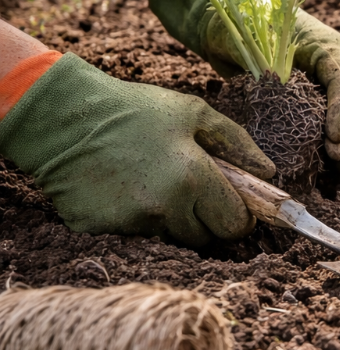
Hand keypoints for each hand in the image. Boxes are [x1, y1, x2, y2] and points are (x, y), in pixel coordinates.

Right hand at [0, 53, 274, 245]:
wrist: (61, 116)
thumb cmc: (133, 109)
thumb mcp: (193, 112)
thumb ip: (237, 143)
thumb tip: (269, 173)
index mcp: (193, 178)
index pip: (235, 224)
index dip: (239, 217)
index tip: (233, 205)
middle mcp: (164, 207)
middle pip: (205, 238)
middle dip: (207, 219)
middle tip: (192, 191)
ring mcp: (129, 223)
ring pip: (172, 240)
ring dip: (174, 222)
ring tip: (156, 185)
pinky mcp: (99, 231)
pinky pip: (135, 238)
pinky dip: (138, 222)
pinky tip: (126, 191)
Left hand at [150, 0, 339, 177]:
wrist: (235, 20)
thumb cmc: (239, 25)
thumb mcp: (243, 37)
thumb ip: (256, 61)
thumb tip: (267, 89)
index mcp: (325, 47)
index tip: (333, 138)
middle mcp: (338, 67)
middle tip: (337, 159)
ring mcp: (335, 86)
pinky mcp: (326, 103)